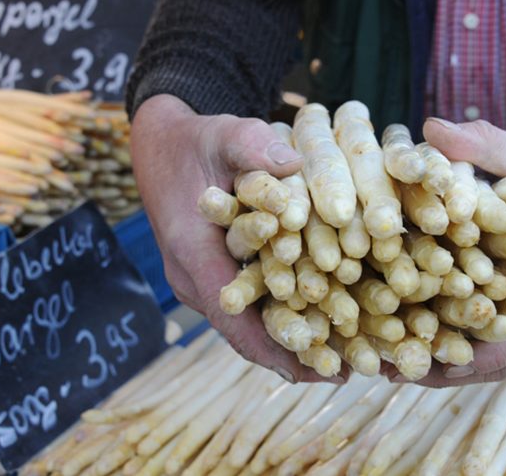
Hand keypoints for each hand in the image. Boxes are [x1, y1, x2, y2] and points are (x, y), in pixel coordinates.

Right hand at [130, 95, 337, 382]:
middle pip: (244, 331)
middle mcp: (193, 278)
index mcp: (192, 253)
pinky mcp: (214, 274)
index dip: (277, 346)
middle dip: (293, 354)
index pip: (233, 317)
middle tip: (344, 372)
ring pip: (246, 324)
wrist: (160, 144)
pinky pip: (246, 307)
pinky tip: (318, 329)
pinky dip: (279, 320)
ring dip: (289, 344)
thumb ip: (254, 146)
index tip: (320, 368)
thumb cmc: (195, 141)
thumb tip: (294, 164)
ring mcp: (201, 280)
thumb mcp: (224, 134)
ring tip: (339, 362)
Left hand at [394, 118, 505, 386]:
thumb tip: (432, 128)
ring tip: (380, 363)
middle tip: (390, 370)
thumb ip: (485, 145)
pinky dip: (429, 328)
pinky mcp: (489, 293)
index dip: (478, 356)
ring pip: (471, 343)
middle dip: (441, 364)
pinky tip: (385, 326)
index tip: (435, 363)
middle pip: (488, 352)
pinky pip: (460, 321)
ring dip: (429, 354)